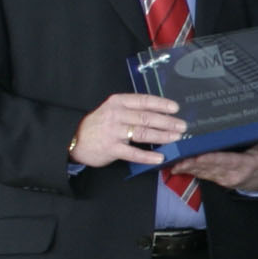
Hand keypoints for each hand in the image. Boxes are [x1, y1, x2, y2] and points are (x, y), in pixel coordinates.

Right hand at [68, 91, 186, 167]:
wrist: (75, 139)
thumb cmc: (100, 124)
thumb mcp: (113, 110)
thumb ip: (132, 109)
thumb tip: (160, 113)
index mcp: (118, 102)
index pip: (143, 101)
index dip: (161, 104)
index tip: (176, 108)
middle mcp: (116, 114)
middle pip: (146, 117)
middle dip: (167, 122)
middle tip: (182, 126)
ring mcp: (113, 132)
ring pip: (142, 133)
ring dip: (162, 136)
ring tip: (176, 138)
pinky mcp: (111, 148)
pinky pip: (133, 153)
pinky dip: (147, 156)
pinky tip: (160, 157)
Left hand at [172, 137, 257, 191]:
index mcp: (243, 166)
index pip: (226, 161)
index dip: (212, 159)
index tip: (200, 156)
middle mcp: (230, 174)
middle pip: (210, 167)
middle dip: (194, 163)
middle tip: (180, 158)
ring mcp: (220, 178)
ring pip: (202, 171)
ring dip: (188, 167)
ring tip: (174, 162)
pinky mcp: (214, 178)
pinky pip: (200, 174)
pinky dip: (188, 170)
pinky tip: (176, 166)